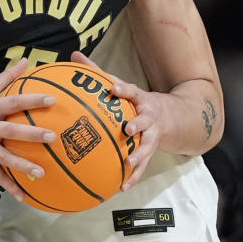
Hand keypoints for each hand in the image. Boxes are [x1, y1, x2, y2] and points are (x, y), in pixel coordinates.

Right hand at [0, 59, 56, 200]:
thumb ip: (7, 76)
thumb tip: (26, 61)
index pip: (14, 101)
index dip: (32, 100)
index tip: (52, 100)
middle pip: (11, 131)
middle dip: (32, 135)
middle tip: (52, 137)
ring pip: (4, 158)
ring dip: (23, 166)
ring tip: (42, 173)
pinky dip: (9, 186)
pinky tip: (24, 195)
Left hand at [70, 51, 160, 191]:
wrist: (169, 115)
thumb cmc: (134, 99)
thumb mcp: (120, 84)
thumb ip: (97, 71)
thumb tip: (73, 54)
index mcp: (139, 98)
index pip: (132, 91)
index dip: (124, 90)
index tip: (114, 89)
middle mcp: (148, 116)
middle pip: (146, 120)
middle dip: (138, 124)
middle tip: (128, 129)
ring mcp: (152, 134)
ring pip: (148, 145)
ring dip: (140, 155)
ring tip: (129, 164)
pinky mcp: (152, 150)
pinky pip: (144, 165)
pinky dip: (134, 176)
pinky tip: (123, 187)